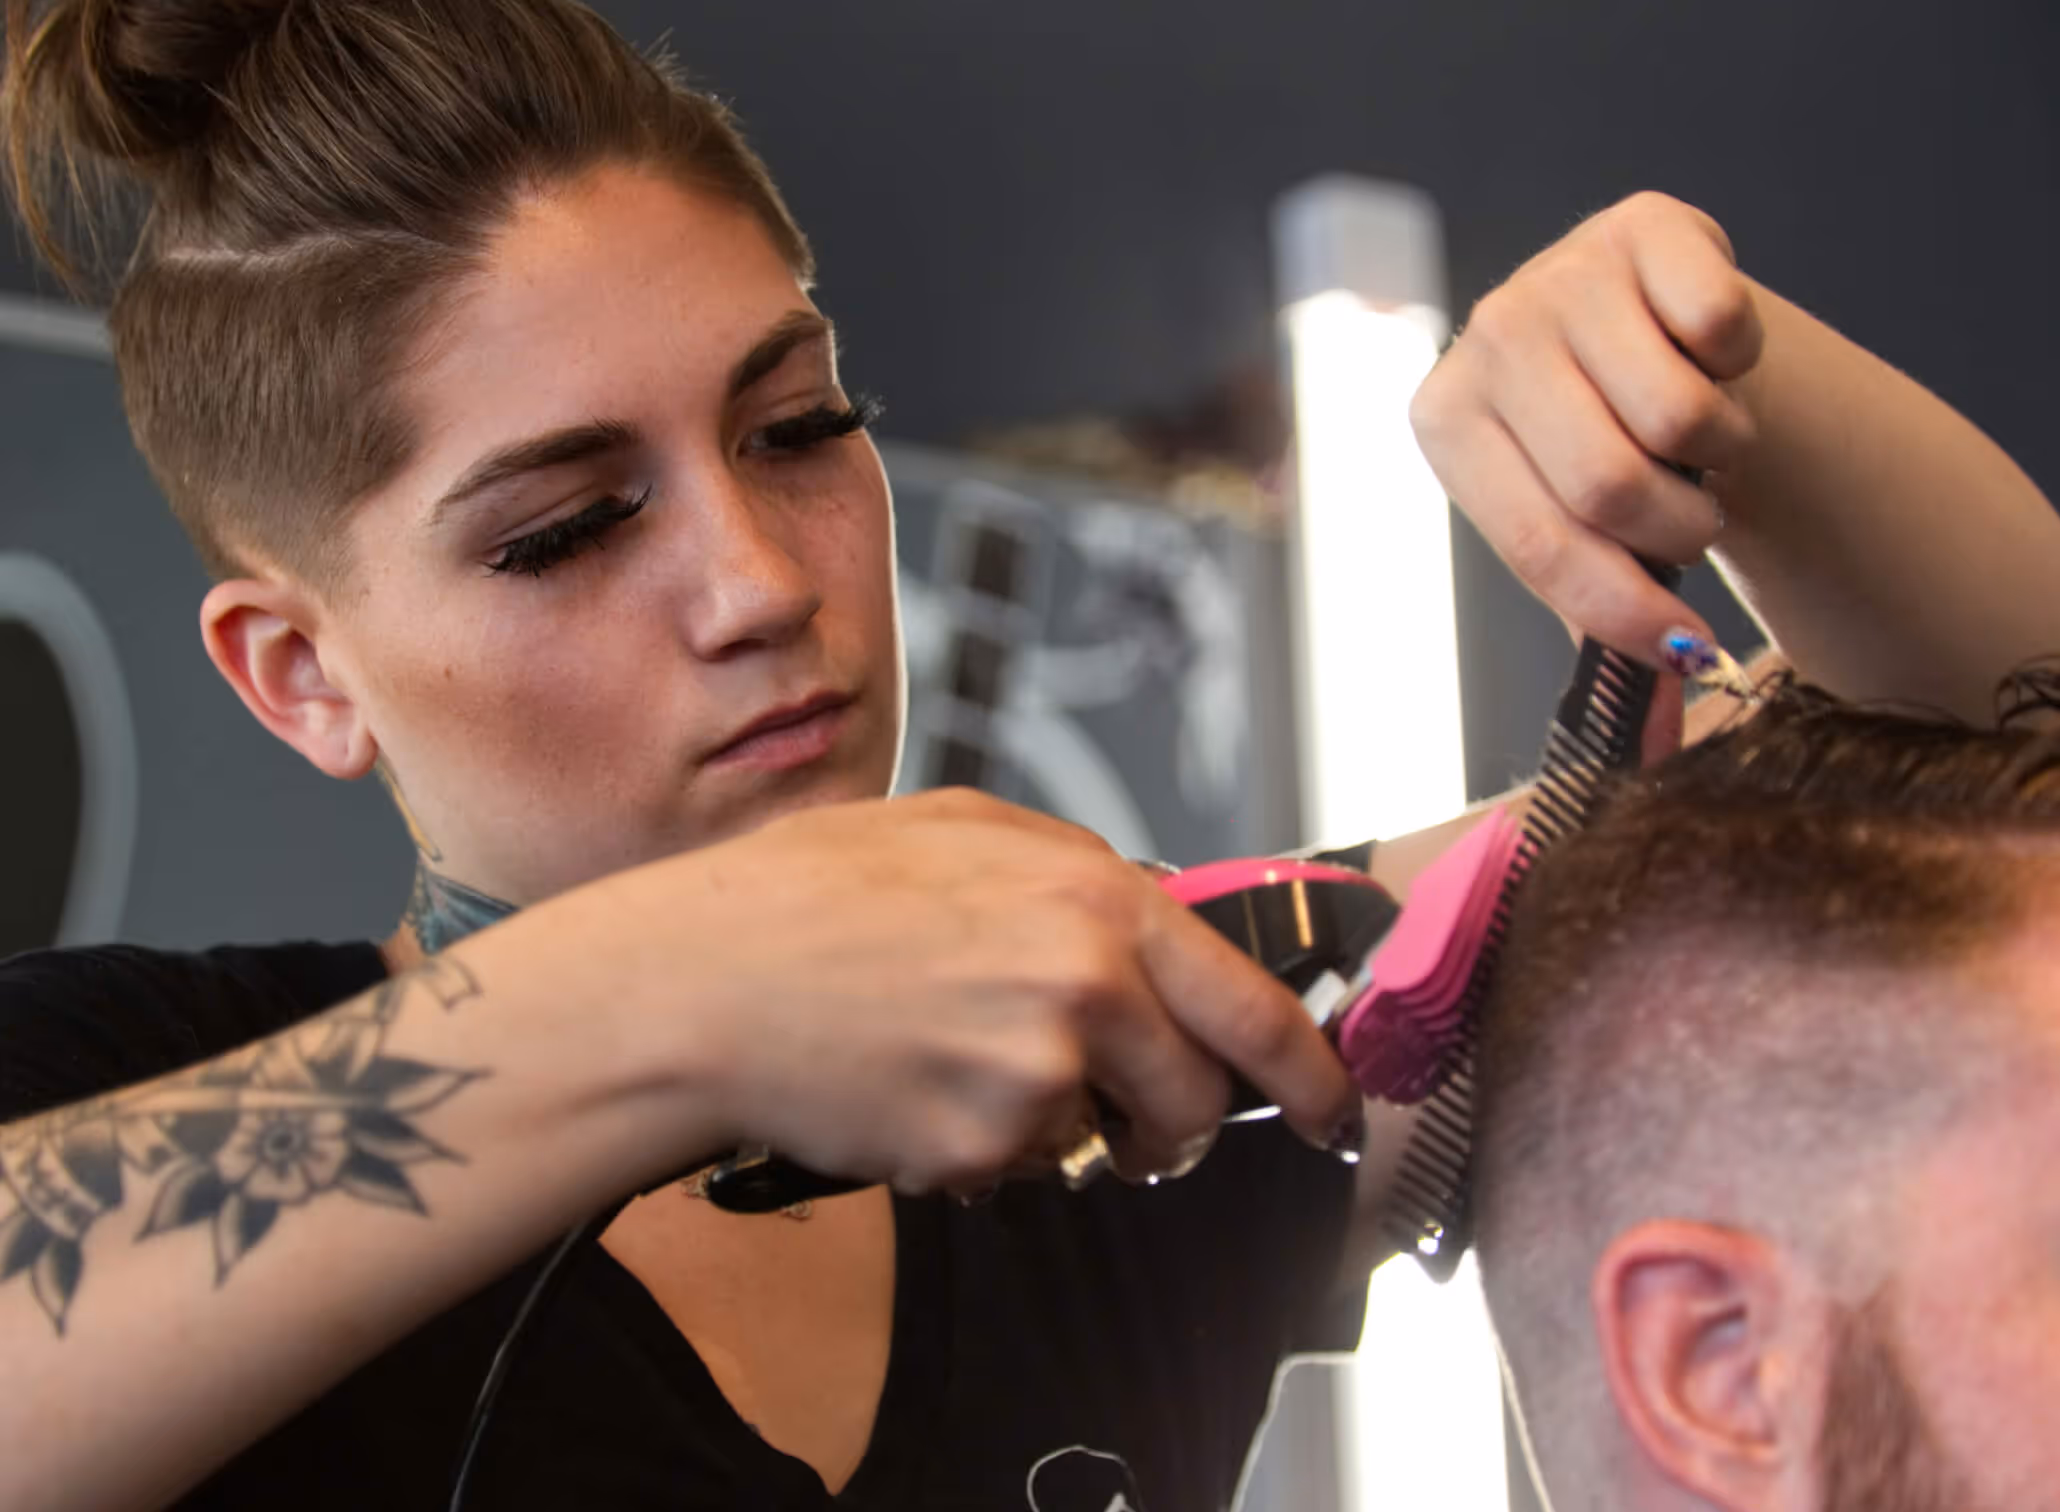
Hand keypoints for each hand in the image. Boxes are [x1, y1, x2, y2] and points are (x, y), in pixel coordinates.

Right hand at [652, 789, 1358, 1191]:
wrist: (702, 979)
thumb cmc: (816, 893)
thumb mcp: (967, 829)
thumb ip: (1080, 872)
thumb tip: (1156, 915)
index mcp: (1098, 899)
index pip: (1257, 1009)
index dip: (1316, 1076)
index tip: (1338, 1116)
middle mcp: (1087, 986)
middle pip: (1198, 1102)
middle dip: (1175, 1127)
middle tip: (1137, 1127)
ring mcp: (1034, 1076)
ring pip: (1096, 1140)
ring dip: (1054, 1124)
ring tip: (956, 1062)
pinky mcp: (978, 1150)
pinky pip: (1013, 1169)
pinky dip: (976, 1148)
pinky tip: (908, 1089)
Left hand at [1411, 191, 1765, 666]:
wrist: (1653, 332)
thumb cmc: (1605, 449)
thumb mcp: (1580, 530)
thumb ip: (1608, 627)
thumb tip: (1650, 752)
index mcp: (1444, 421)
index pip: (1536, 541)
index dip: (1620, 610)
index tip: (1686, 649)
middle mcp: (1487, 336)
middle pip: (1610, 485)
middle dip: (1679, 527)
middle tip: (1690, 516)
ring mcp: (1561, 271)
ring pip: (1678, 414)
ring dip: (1719, 448)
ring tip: (1695, 436)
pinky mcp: (1644, 222)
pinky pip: (1723, 324)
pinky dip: (1740, 361)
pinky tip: (1705, 352)